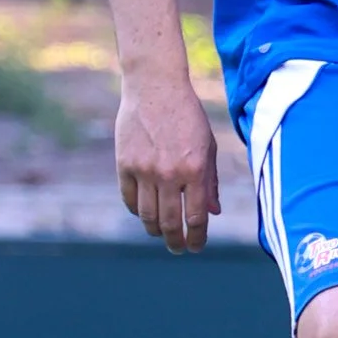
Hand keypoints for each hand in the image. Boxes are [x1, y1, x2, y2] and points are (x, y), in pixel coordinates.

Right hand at [116, 71, 220, 252]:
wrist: (156, 89)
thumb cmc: (188, 117)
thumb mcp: (208, 147)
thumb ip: (210, 181)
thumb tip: (213, 212)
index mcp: (195, 170)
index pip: (196, 217)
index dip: (197, 238)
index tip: (197, 247)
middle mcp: (169, 174)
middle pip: (170, 222)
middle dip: (176, 241)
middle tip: (179, 248)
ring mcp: (144, 170)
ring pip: (147, 216)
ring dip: (156, 231)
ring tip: (162, 234)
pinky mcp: (124, 165)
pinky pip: (129, 199)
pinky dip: (137, 212)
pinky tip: (145, 214)